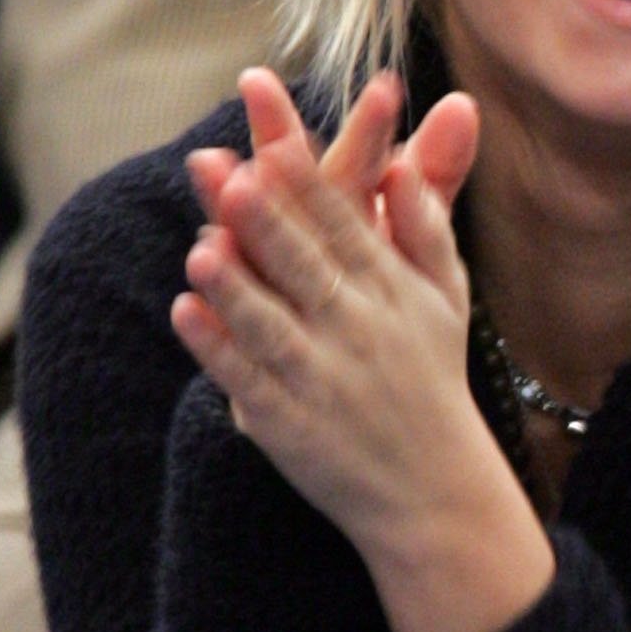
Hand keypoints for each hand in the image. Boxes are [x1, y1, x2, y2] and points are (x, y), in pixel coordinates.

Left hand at [171, 71, 528, 631]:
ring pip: (270, 323)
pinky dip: (215, 347)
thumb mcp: (445, 299)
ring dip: (236, 285)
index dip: (306, 182)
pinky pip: (245, 380)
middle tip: (228, 175)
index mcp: (391, 291)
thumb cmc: (431, 380)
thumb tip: (402, 163)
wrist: (434, 491)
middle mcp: (359, 329)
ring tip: (201, 247)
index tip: (273, 140)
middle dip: (267, 221)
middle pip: (305, 265)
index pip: (344, 226)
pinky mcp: (288, 424)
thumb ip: (424, 228)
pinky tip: (185, 311)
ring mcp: (322, 378)